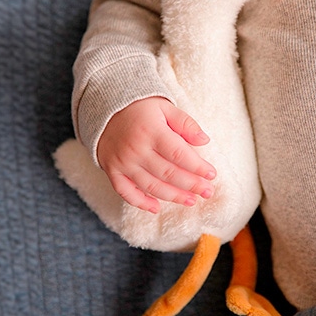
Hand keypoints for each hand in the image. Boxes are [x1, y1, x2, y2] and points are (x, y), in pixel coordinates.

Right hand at [97, 97, 215, 213]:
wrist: (103, 108)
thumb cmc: (139, 108)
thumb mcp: (164, 107)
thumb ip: (185, 123)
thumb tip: (204, 140)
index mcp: (151, 131)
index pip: (179, 154)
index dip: (197, 167)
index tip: (212, 174)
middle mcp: (136, 149)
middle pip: (168, 173)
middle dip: (191, 185)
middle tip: (207, 192)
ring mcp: (123, 162)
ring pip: (151, 186)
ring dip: (173, 196)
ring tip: (191, 200)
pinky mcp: (112, 170)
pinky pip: (125, 192)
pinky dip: (140, 202)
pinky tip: (156, 208)